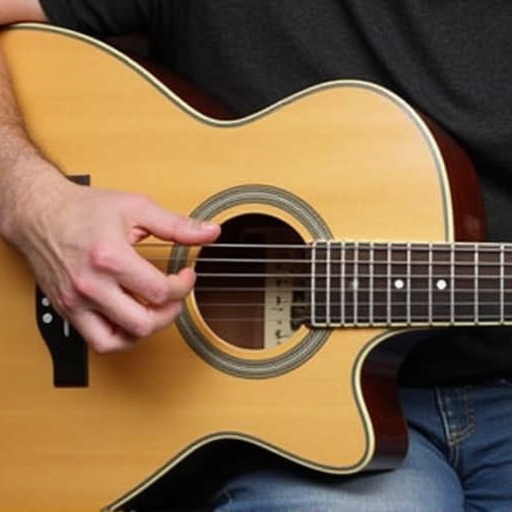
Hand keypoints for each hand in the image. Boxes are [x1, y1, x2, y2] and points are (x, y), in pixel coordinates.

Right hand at [4, 170, 219, 352]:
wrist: (41, 215)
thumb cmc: (85, 210)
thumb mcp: (136, 209)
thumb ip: (177, 225)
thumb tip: (210, 232)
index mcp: (110, 258)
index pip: (161, 292)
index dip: (184, 286)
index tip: (185, 275)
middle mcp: (91, 285)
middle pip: (144, 323)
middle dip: (170, 312)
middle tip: (174, 296)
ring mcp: (77, 302)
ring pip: (120, 340)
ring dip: (146, 329)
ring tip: (154, 309)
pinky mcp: (69, 311)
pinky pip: (98, 342)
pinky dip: (120, 337)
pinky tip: (131, 318)